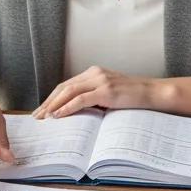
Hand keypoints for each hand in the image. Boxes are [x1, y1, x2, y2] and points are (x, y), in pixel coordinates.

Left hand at [33, 66, 159, 119]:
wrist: (153, 93)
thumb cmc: (132, 97)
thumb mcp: (109, 95)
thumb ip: (93, 98)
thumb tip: (73, 113)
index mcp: (94, 72)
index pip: (67, 85)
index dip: (52, 97)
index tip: (42, 110)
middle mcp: (94, 73)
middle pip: (64, 87)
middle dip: (48, 102)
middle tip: (37, 116)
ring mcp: (100, 80)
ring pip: (69, 91)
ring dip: (54, 105)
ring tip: (44, 117)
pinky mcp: (106, 90)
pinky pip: (81, 99)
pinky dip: (67, 107)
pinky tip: (59, 115)